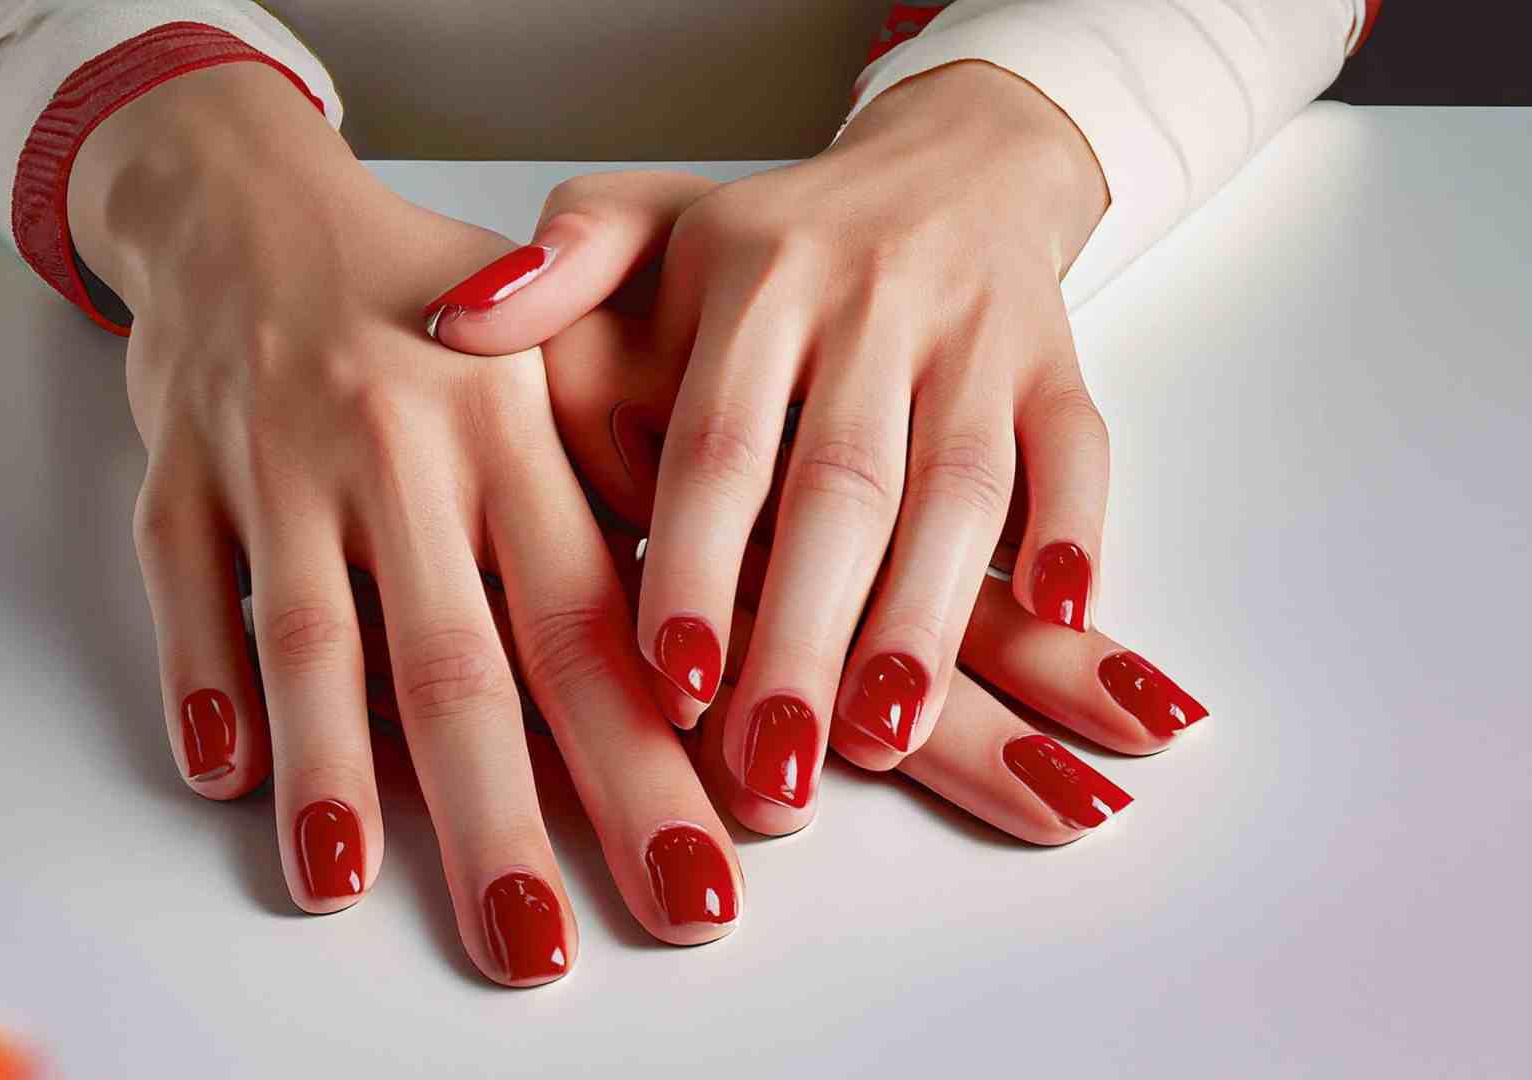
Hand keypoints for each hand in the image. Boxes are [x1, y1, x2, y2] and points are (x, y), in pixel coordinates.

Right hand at [69, 63, 741, 984]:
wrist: (254, 203)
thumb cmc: (429, 303)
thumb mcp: (550, 356)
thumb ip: (620, 488)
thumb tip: (710, 644)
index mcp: (517, 429)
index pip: (592, 625)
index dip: (645, 763)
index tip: (702, 873)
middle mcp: (406, 449)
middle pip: (458, 662)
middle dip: (503, 821)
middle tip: (537, 948)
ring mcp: (283, 460)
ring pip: (309, 635)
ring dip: (330, 774)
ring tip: (344, 890)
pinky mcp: (181, 471)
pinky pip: (187, 584)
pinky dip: (200, 677)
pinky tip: (223, 775)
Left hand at [428, 62, 1113, 834]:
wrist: (947, 166)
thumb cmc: (777, 233)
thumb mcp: (651, 222)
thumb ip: (560, 274)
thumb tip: (449, 329)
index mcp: (756, 275)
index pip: (720, 437)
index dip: (697, 562)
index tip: (670, 680)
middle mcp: (872, 302)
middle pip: (844, 485)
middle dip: (809, 632)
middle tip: (770, 766)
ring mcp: (977, 335)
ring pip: (964, 485)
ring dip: (930, 618)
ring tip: (884, 737)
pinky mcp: (1058, 366)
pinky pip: (1082, 450)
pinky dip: (1079, 534)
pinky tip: (1062, 622)